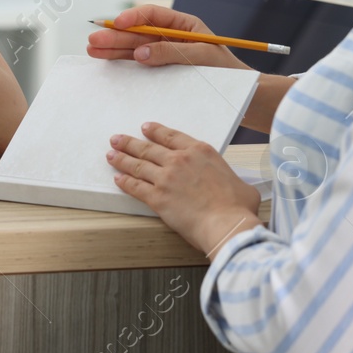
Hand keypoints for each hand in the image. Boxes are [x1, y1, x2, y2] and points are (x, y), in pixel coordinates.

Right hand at [86, 4, 252, 71]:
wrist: (240, 93)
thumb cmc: (226, 71)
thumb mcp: (201, 57)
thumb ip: (170, 52)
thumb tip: (141, 52)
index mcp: (184, 24)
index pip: (153, 15)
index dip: (133, 18)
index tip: (117, 23)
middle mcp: (171, 35)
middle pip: (138, 32)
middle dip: (115, 35)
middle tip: (93, 39)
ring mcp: (164, 51)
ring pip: (133, 46)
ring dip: (112, 47)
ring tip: (92, 48)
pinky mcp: (161, 66)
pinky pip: (138, 60)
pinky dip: (121, 59)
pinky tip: (105, 58)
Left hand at [107, 121, 262, 256]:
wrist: (227, 224)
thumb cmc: (237, 207)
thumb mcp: (241, 185)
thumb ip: (231, 182)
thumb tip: (239, 191)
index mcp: (201, 152)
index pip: (171, 136)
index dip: (155, 131)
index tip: (145, 128)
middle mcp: (180, 160)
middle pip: (148, 148)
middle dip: (130, 143)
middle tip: (117, 139)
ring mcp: (166, 178)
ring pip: (138, 165)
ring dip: (122, 159)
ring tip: (111, 155)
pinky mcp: (157, 198)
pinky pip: (136, 187)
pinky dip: (125, 182)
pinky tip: (117, 180)